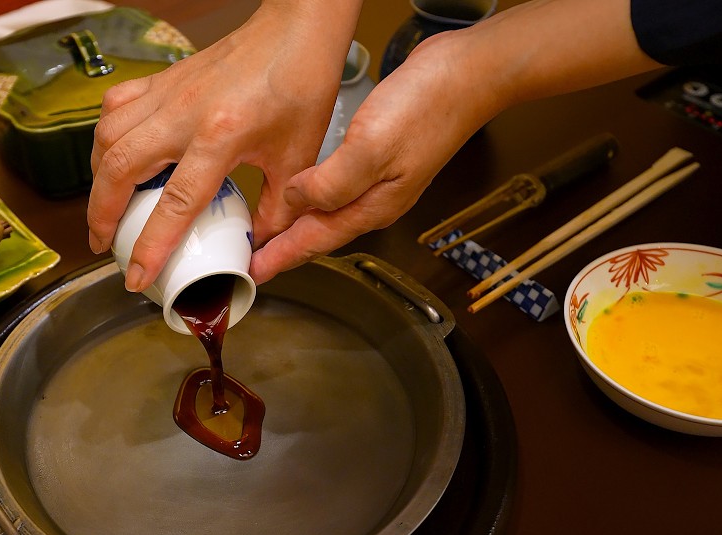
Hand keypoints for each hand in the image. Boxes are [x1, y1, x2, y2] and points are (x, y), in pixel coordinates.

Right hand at [86, 1, 361, 291]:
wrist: (296, 29)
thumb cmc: (301, 86)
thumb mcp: (296, 159)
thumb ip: (276, 213)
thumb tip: (257, 253)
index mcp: (221, 135)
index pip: (175, 203)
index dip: (151, 246)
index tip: (136, 276)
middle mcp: (183, 113)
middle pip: (119, 169)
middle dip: (102, 214)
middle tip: (104, 244)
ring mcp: (167, 92)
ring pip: (107, 136)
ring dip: (98, 177)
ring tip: (104, 207)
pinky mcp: (162, 80)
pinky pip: (115, 107)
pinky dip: (105, 136)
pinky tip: (112, 156)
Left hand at [249, 32, 496, 283]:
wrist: (469, 74)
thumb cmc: (427, 107)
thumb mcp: (371, 147)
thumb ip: (331, 183)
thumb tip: (296, 202)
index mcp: (372, 207)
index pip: (315, 242)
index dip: (280, 258)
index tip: (252, 273)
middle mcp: (375, 202)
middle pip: (320, 235)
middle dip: (285, 250)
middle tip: (252, 262)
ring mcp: (380, 181)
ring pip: (328, 214)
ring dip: (296, 226)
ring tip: (269, 234)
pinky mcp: (381, 157)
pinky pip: (337, 189)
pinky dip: (313, 197)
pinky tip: (302, 192)